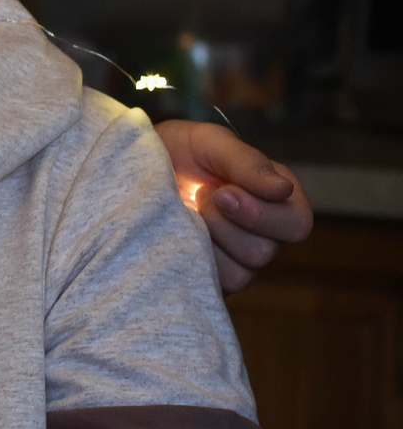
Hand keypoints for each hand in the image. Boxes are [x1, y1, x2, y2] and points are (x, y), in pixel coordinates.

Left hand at [153, 119, 312, 293]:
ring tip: (188, 213)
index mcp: (277, 200)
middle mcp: (264, 234)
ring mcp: (237, 261)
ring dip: (208, 239)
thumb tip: (283, 189)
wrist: (131, 171)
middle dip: (226, 224)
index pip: (297, 224)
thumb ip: (247, 162)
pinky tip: (178, 234)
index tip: (223, 192)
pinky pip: (214, 285)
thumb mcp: (210, 143)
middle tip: (200, 198)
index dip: (261, 214)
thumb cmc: (178, 152)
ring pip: (242, 272)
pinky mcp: (210, 279)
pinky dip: (192, 258)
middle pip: (266, 251)